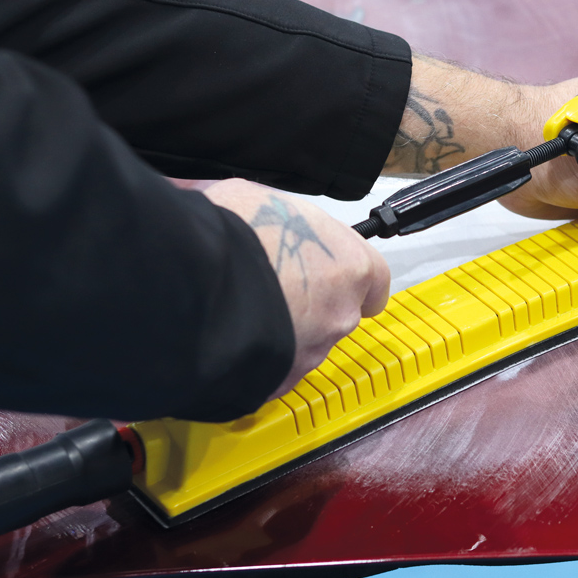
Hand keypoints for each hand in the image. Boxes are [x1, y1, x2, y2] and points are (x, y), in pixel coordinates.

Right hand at [203, 179, 389, 397]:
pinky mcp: (281, 380)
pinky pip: (274, 370)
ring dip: (283, 332)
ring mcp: (313, 351)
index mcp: (352, 265)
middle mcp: (342, 313)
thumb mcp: (255, 197)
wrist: (202, 285)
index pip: (374, 281)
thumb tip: (229, 202)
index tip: (335, 276)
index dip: (353, 280)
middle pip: (336, 314)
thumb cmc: (239, 233)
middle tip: (271, 288)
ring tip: (243, 311)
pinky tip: (232, 336)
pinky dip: (259, 358)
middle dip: (310, 306)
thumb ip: (269, 213)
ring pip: (305, 344)